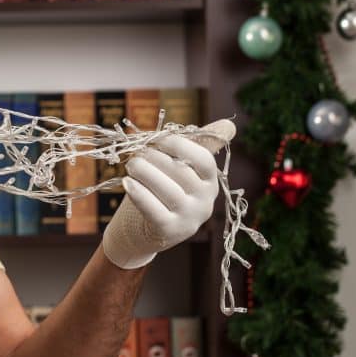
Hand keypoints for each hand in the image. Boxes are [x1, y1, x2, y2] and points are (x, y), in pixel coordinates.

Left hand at [102, 120, 233, 269]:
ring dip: (145, 172)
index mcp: (210, 182)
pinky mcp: (169, 232)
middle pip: (181, 173)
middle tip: (136, 153)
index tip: (156, 139)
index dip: (179, 145)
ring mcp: (189, 219)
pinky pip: (154, 210)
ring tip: (130, 165)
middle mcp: (205, 202)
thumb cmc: (158, 192)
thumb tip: (229, 124)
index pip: (204, 160)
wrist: (139, 231)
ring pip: (168, 190)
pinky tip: (126, 182)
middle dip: (155, 158)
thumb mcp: (176, 169)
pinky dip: (139, 193)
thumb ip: (192, 146)